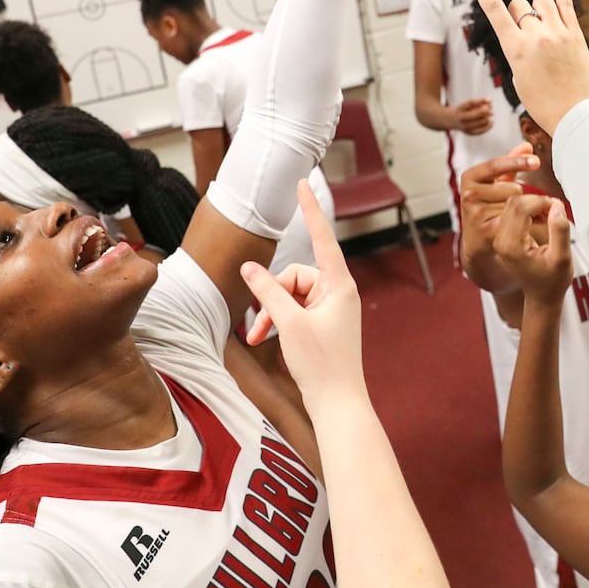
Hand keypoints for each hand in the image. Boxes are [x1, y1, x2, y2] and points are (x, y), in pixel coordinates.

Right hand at [241, 179, 365, 410]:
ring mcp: (331, 308)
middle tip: (259, 329)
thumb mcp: (289, 323)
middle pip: (293, 276)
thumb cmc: (321, 364)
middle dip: (271, 298)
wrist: (337, 403)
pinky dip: (279, 322)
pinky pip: (295, 310)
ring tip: (259, 339)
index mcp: (339, 285)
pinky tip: (266, 340)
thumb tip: (249, 267)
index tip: (303, 184)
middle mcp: (338, 291)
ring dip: (271, 314)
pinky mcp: (323, 322)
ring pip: (290, 295)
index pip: (322, 237)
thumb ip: (268, 292)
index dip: (310, 210)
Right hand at [454, 98, 493, 134]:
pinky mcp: (468, 132)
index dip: (481, 101)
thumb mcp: (466, 104)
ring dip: (486, 119)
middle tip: (491, 110)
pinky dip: (487, 127)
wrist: (448, 120)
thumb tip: (490, 101)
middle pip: (474, 115)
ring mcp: (464, 126)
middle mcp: (461, 118)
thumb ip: (478, 102)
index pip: (471, 103)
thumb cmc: (460, 110)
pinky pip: (479, 131)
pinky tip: (491, 122)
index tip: (489, 100)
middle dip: (485, 111)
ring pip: (478, 123)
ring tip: (491, 115)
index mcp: (460, 108)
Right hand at [459, 146, 537, 291]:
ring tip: (511, 216)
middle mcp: (468, 195)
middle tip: (514, 204)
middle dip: (520, 195)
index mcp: (469, 178)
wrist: (479, 244)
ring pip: (515, 204)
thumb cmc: (489, 208)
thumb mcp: (495, 183)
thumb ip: (510, 164)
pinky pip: (515, 221)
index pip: (495, 165)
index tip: (536, 162)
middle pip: (512, 187)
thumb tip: (527, 146)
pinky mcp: (486, 232)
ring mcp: (475, 214)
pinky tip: (522, 226)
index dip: (517, 162)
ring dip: (521, 209)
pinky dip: (525, 222)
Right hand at [463, 0, 588, 135]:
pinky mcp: (576, 34)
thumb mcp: (519, 78)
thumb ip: (518, 50)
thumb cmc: (544, 104)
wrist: (575, 116)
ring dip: (537, 7)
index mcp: (515, 50)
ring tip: (543, 25)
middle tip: (526, 36)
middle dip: (518, 14)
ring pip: (541, 0)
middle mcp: (535, 36)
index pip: (493, 9)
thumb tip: (525, 33)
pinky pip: (566, 1)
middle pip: (519, 6)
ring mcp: (557, 32)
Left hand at [493, 193, 572, 305]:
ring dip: (533, 204)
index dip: (541, 201)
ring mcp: (500, 238)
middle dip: (537, 200)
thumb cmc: (553, 282)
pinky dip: (530, 209)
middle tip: (555, 210)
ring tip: (550, 215)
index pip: (520, 208)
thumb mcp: (562, 258)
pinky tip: (542, 218)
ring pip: (513, 205)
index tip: (557, 206)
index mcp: (511, 246)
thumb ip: (560, 231)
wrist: (542, 295)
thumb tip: (556, 207)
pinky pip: (513, 212)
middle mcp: (500, 241)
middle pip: (514, 203)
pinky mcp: (503, 235)